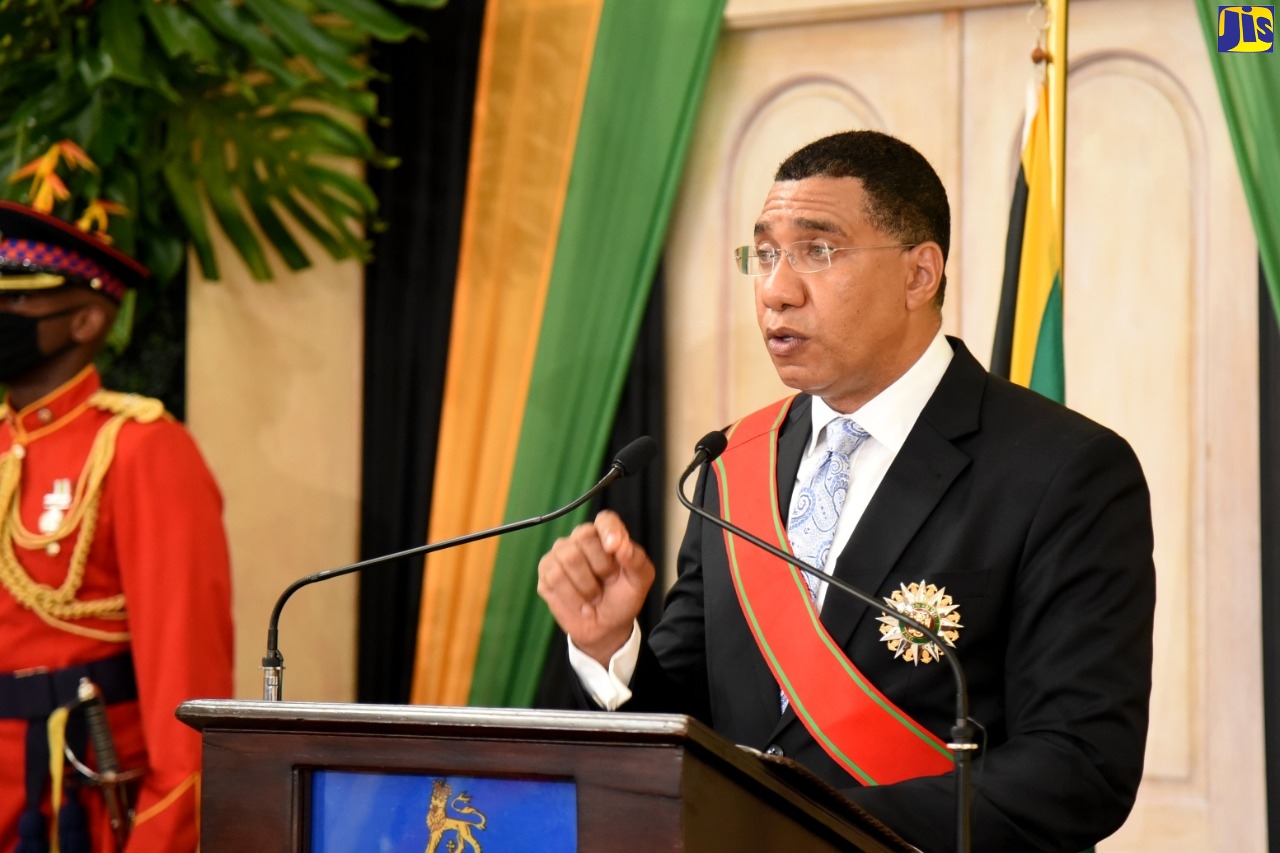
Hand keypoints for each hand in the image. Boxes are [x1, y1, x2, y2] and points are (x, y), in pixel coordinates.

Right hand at [537, 510, 654, 665]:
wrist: (605, 627)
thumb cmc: (623, 598)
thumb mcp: (640, 581)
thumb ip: (636, 559)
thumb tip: (621, 545)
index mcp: (606, 535)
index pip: (605, 519)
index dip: (609, 530)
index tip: (614, 547)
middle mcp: (580, 540)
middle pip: (584, 536)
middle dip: (600, 566)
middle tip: (607, 581)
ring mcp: (560, 554)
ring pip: (568, 558)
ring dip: (587, 586)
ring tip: (594, 596)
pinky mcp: (545, 573)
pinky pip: (554, 578)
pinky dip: (572, 597)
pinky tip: (581, 604)